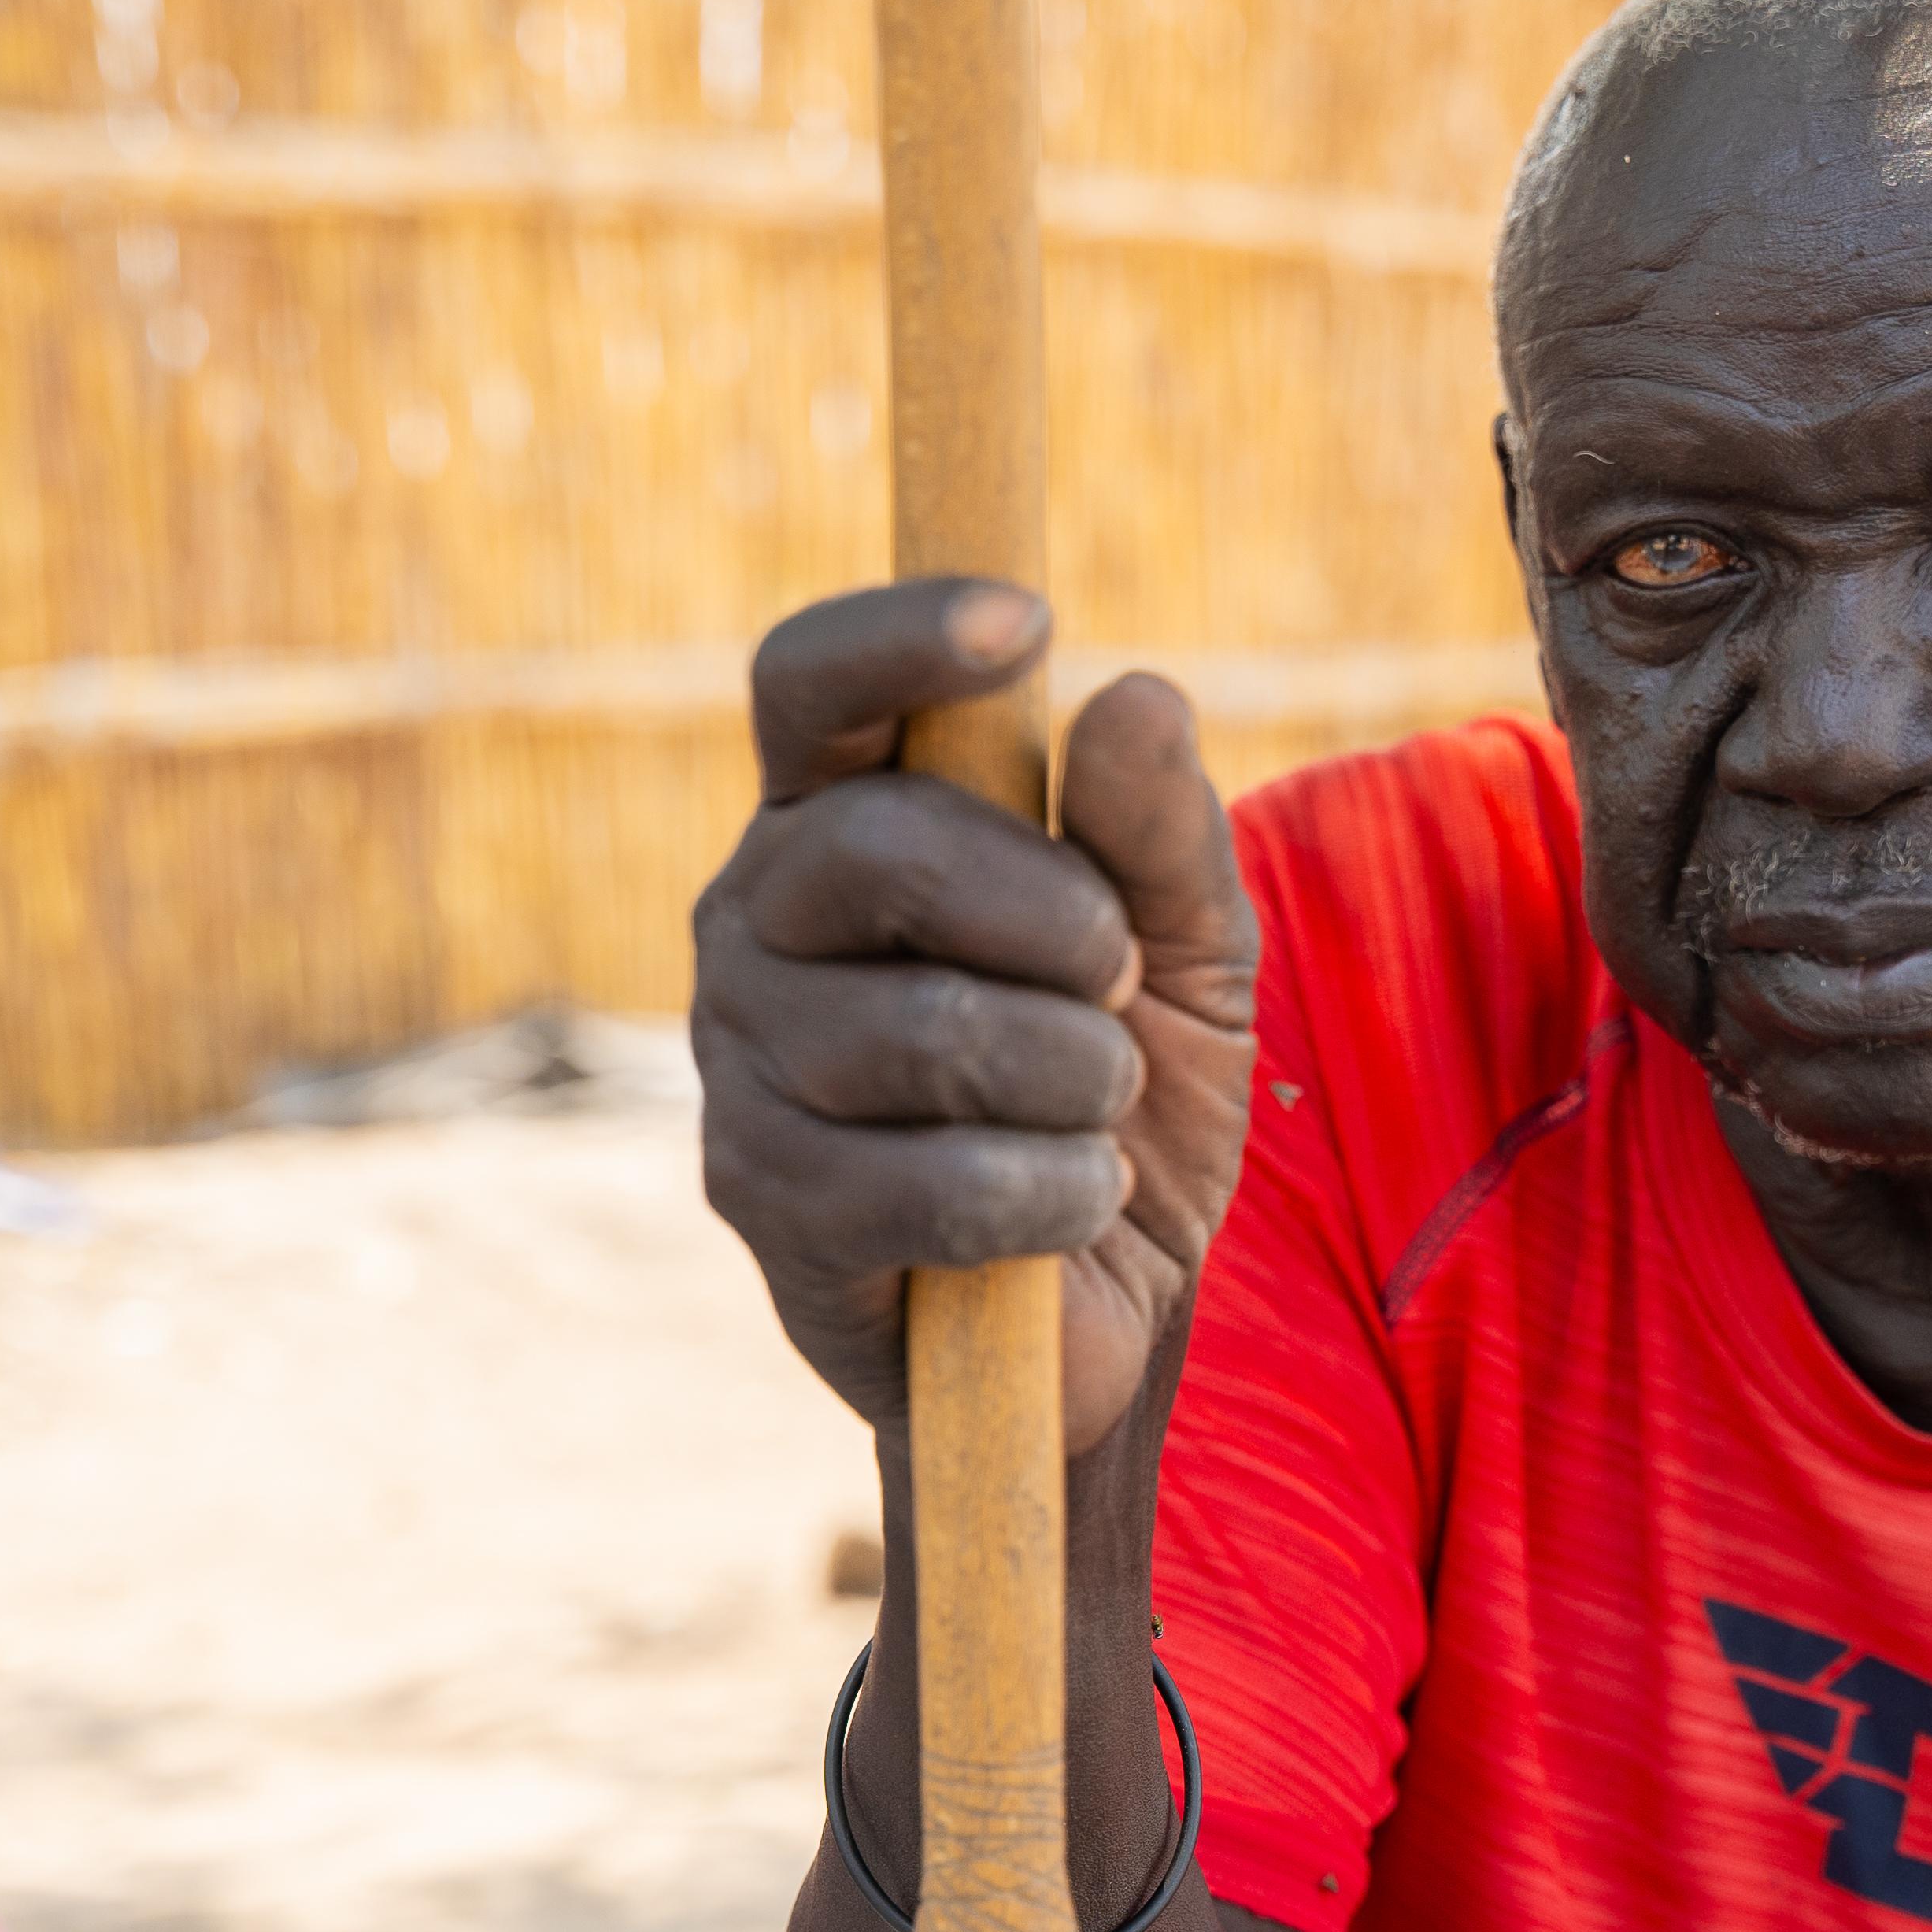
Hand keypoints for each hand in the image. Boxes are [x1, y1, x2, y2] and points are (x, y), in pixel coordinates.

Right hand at [692, 578, 1259, 1450]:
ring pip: (919, 1028)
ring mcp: (742, 1065)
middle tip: (1121, 979)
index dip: (899, 640)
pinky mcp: (765, 1204)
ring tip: (1103, 1110)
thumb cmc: (1121, 1100)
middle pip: (876, 847)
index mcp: (842, 825)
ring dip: (1072, 1073)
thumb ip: (1162, 834)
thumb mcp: (1188, 956)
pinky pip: (927, 1178)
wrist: (1105, 1310)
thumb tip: (1136, 693)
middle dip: (1050, 913)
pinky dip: (1050, 1191)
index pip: (812, 689)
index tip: (1024, 621)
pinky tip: (1078, 1200)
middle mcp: (756, 923)